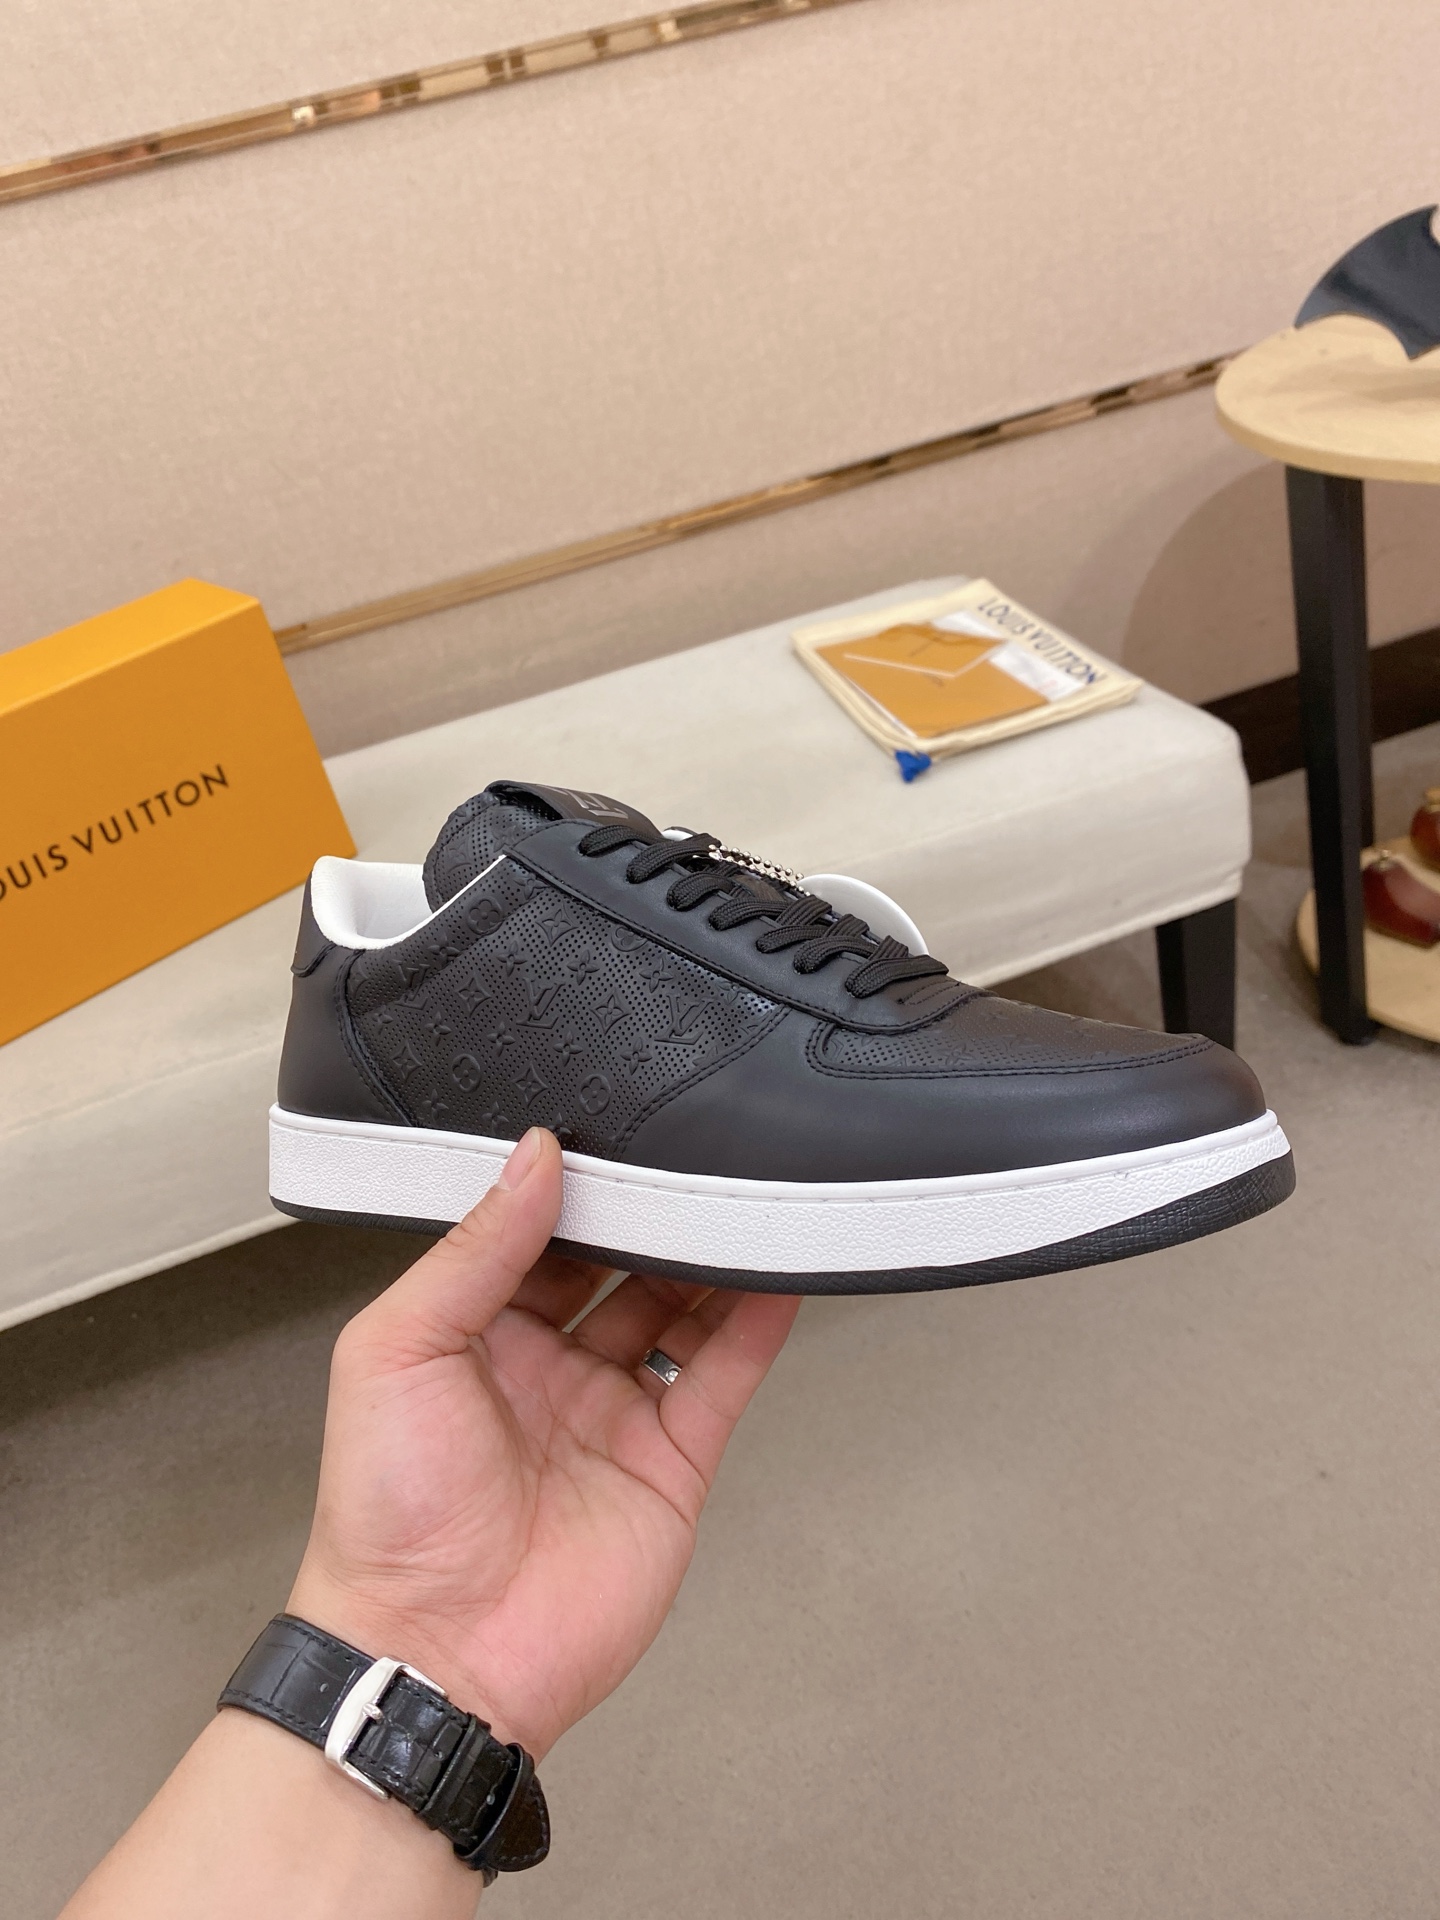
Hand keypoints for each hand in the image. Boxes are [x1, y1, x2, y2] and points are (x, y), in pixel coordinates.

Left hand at [287, 1127, 799, 1758]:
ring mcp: (610, 1414)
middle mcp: (546, 1367)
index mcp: (472, 1334)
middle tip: (691, 1153)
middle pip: (617, 1266)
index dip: (574, 1187)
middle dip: (652, 1214)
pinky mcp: (669, 1462)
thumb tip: (532, 1157)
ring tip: (746, 1195)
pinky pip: (721, 1377)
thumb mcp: (397, 1350)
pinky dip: (756, 1326)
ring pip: (677, 1311)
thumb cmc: (386, 1514)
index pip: (536, 1235)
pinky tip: (779, 1273)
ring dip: (711, 1258)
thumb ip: (472, 1250)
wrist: (436, 1654)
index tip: (610, 1130)